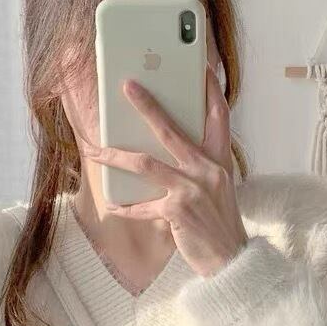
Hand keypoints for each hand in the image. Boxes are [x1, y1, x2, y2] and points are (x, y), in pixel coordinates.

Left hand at [79, 64, 248, 277]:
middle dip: (147, 106)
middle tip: (127, 86)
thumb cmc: (219, 222)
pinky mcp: (176, 211)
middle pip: (171, 130)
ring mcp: (192, 189)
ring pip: (145, 163)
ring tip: (95, 150)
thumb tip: (164, 150)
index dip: (211, 89)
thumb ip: (199, 166)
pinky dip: (124, 207)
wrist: (231, 259)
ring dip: (115, 156)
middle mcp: (207, 169)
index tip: (201, 66)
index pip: (219, 116)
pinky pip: (141, 206)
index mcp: (220, 160)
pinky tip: (111, 206)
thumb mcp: (218, 187)